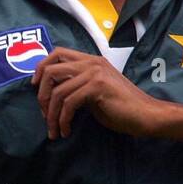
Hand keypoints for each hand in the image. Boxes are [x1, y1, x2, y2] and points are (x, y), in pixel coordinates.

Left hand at [31, 48, 166, 139]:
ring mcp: (95, 73)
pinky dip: (63, 120)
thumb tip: (51, 93)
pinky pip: (68, 103)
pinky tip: (66, 130)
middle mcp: (92, 62)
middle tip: (45, 115)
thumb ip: (76, 87)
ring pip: (57, 91)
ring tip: (55, 130)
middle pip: (50, 70)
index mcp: (91, 61)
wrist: (146, 115)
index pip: (57, 53)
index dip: (41, 68)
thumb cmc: (121, 108)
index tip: (36, 88)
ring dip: (51, 115)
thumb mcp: (93, 93)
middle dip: (42, 96)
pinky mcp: (98, 87)